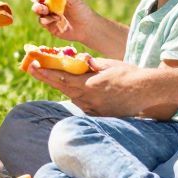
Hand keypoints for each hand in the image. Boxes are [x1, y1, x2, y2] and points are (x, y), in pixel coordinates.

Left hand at [22, 56, 150, 116]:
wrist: (145, 92)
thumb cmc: (128, 73)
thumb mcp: (107, 64)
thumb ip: (90, 65)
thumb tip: (78, 62)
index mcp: (88, 85)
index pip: (61, 78)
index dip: (45, 72)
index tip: (32, 65)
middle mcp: (87, 99)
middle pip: (62, 87)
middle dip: (47, 77)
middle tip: (33, 68)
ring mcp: (93, 109)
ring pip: (72, 95)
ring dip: (64, 85)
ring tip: (54, 74)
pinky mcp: (99, 115)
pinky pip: (83, 103)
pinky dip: (78, 95)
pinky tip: (80, 88)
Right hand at [30, 0, 91, 39]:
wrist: (88, 27)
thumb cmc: (82, 11)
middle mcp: (51, 6)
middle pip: (37, 1)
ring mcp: (49, 16)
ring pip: (37, 11)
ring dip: (39, 9)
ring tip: (45, 10)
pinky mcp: (50, 26)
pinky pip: (42, 21)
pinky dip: (45, 19)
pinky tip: (55, 19)